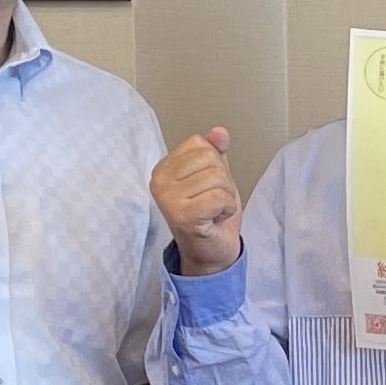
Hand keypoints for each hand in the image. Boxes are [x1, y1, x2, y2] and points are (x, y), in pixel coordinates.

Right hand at [151, 127, 241, 274]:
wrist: (211, 252)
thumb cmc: (210, 214)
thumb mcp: (215, 177)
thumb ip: (215, 152)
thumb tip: (220, 132)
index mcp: (163, 168)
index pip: (199, 144)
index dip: (215, 163)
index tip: (207, 185)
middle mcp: (159, 182)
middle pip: (210, 158)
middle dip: (223, 180)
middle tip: (213, 201)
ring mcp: (168, 199)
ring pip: (217, 178)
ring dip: (226, 197)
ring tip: (213, 211)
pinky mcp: (182, 217)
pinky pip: (219, 198)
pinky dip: (227, 209)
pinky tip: (215, 219)